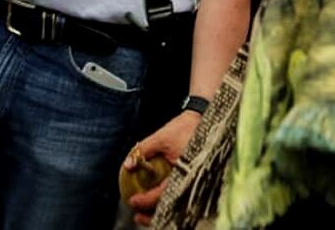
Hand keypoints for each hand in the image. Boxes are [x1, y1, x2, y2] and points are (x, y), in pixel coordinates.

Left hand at [122, 110, 198, 225]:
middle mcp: (192, 181)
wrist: (206, 118)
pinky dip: (170, 202)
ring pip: (178, 206)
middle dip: (153, 216)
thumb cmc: (186, 127)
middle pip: (171, 208)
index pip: (161, 195)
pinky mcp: (197, 179)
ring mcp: (196, 182)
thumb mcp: (161, 137)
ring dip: (161, 211)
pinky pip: (182, 197)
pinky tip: (160, 201)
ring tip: (146, 214)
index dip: (145, 201)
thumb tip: (128, 165)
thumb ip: (143, 150)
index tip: (132, 201)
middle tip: (137, 216)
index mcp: (183, 174)